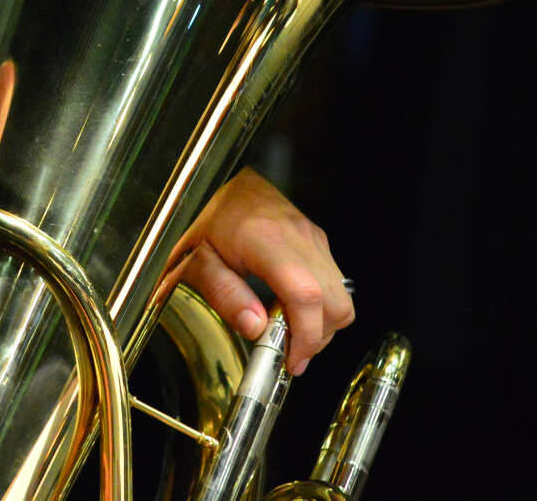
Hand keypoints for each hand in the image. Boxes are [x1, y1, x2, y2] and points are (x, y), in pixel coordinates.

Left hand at [178, 168, 353, 374]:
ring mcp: (310, 235)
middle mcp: (297, 235)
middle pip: (335, 301)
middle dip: (318, 337)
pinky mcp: (314, 238)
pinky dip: (320, 303)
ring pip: (341, 294)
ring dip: (322, 322)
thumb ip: (224, 294)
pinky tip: (290, 306)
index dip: (306, 336)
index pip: (305, 295)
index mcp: (265, 239)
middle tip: (287, 350)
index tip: (293, 360)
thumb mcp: (195, 259)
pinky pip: (333, 280)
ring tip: (287, 329)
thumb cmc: (203, 215)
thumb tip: (255, 328)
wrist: (214, 176)